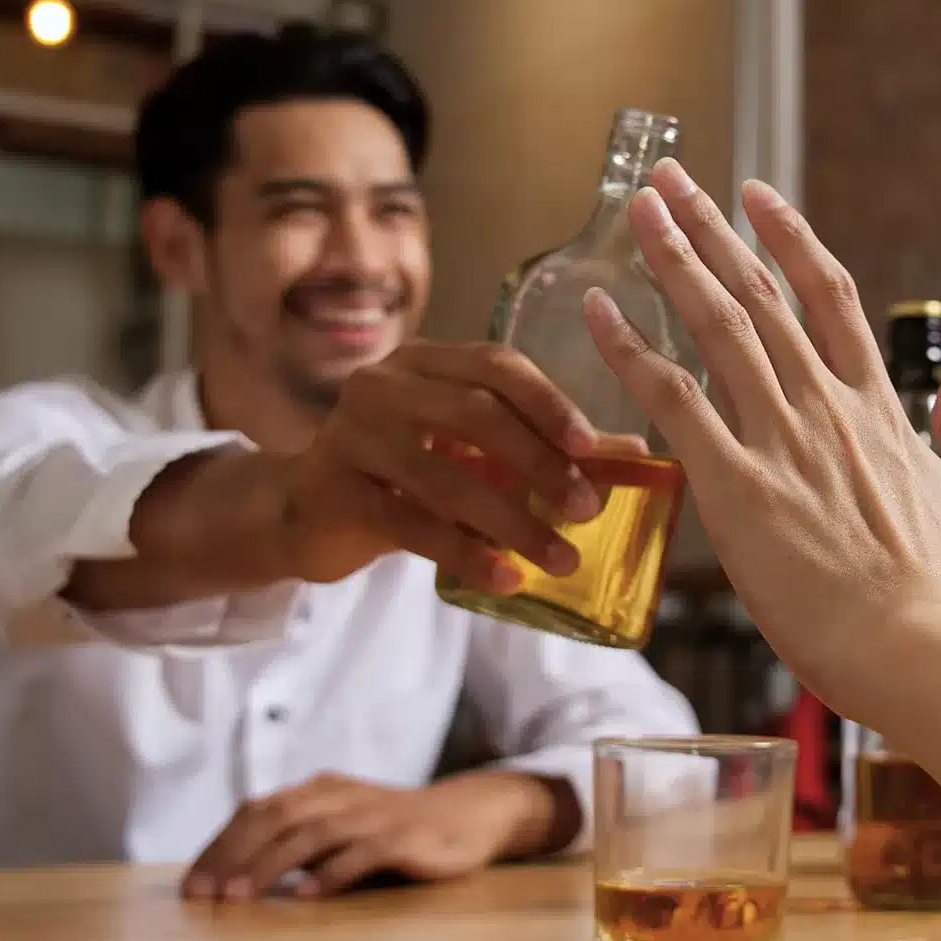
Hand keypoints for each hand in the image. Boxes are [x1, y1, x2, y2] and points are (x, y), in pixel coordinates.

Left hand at [181, 772, 567, 899]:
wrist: (470, 813)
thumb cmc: (397, 827)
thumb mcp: (342, 826)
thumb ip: (299, 840)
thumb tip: (237, 873)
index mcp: (320, 790)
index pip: (258, 810)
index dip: (221, 845)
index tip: (192, 883)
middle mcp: (341, 796)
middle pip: (275, 817)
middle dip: (232, 856)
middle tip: (202, 894)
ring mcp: (373, 815)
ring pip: (311, 834)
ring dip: (270, 866)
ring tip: (239, 898)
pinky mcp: (404, 837)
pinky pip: (362, 853)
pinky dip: (332, 873)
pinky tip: (308, 896)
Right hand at [272, 341, 612, 590]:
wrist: (305, 515)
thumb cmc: (403, 475)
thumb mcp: (470, 451)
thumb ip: (543, 446)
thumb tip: (635, 453)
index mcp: (423, 362)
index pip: (496, 365)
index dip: (548, 403)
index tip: (593, 448)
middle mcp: (382, 385)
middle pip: (474, 413)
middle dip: (539, 463)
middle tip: (588, 509)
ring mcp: (349, 435)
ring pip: (444, 476)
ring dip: (512, 520)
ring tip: (561, 559)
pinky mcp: (331, 491)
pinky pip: (409, 523)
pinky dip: (464, 553)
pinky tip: (506, 578)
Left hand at [582, 159, 940, 721]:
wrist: (918, 647)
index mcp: (878, 406)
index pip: (828, 296)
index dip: (790, 237)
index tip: (757, 196)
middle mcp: (824, 403)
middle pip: (758, 292)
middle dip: (710, 227)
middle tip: (669, 178)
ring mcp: (779, 438)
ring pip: (715, 324)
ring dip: (672, 259)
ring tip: (638, 208)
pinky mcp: (735, 483)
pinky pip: (672, 399)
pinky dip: (630, 350)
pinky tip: (598, 311)